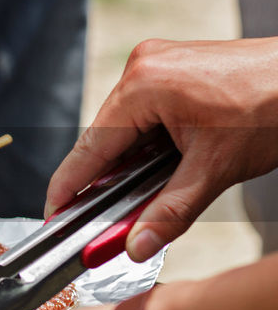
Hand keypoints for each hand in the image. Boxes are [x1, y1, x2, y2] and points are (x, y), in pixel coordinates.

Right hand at [44, 38, 277, 261]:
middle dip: (104, 180)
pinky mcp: (173, 67)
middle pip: (105, 136)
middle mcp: (142, 67)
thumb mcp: (216, 169)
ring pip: (125, 126)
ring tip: (134, 196)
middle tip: (100, 220)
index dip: (69, 186)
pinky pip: (144, 112)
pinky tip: (157, 167)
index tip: (53, 213)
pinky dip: (147, 143)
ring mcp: (157, 63)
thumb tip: (135, 246)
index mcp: (143, 85)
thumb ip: (169, 211)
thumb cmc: (274, 108)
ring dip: (129, 162)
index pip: (91, 146)